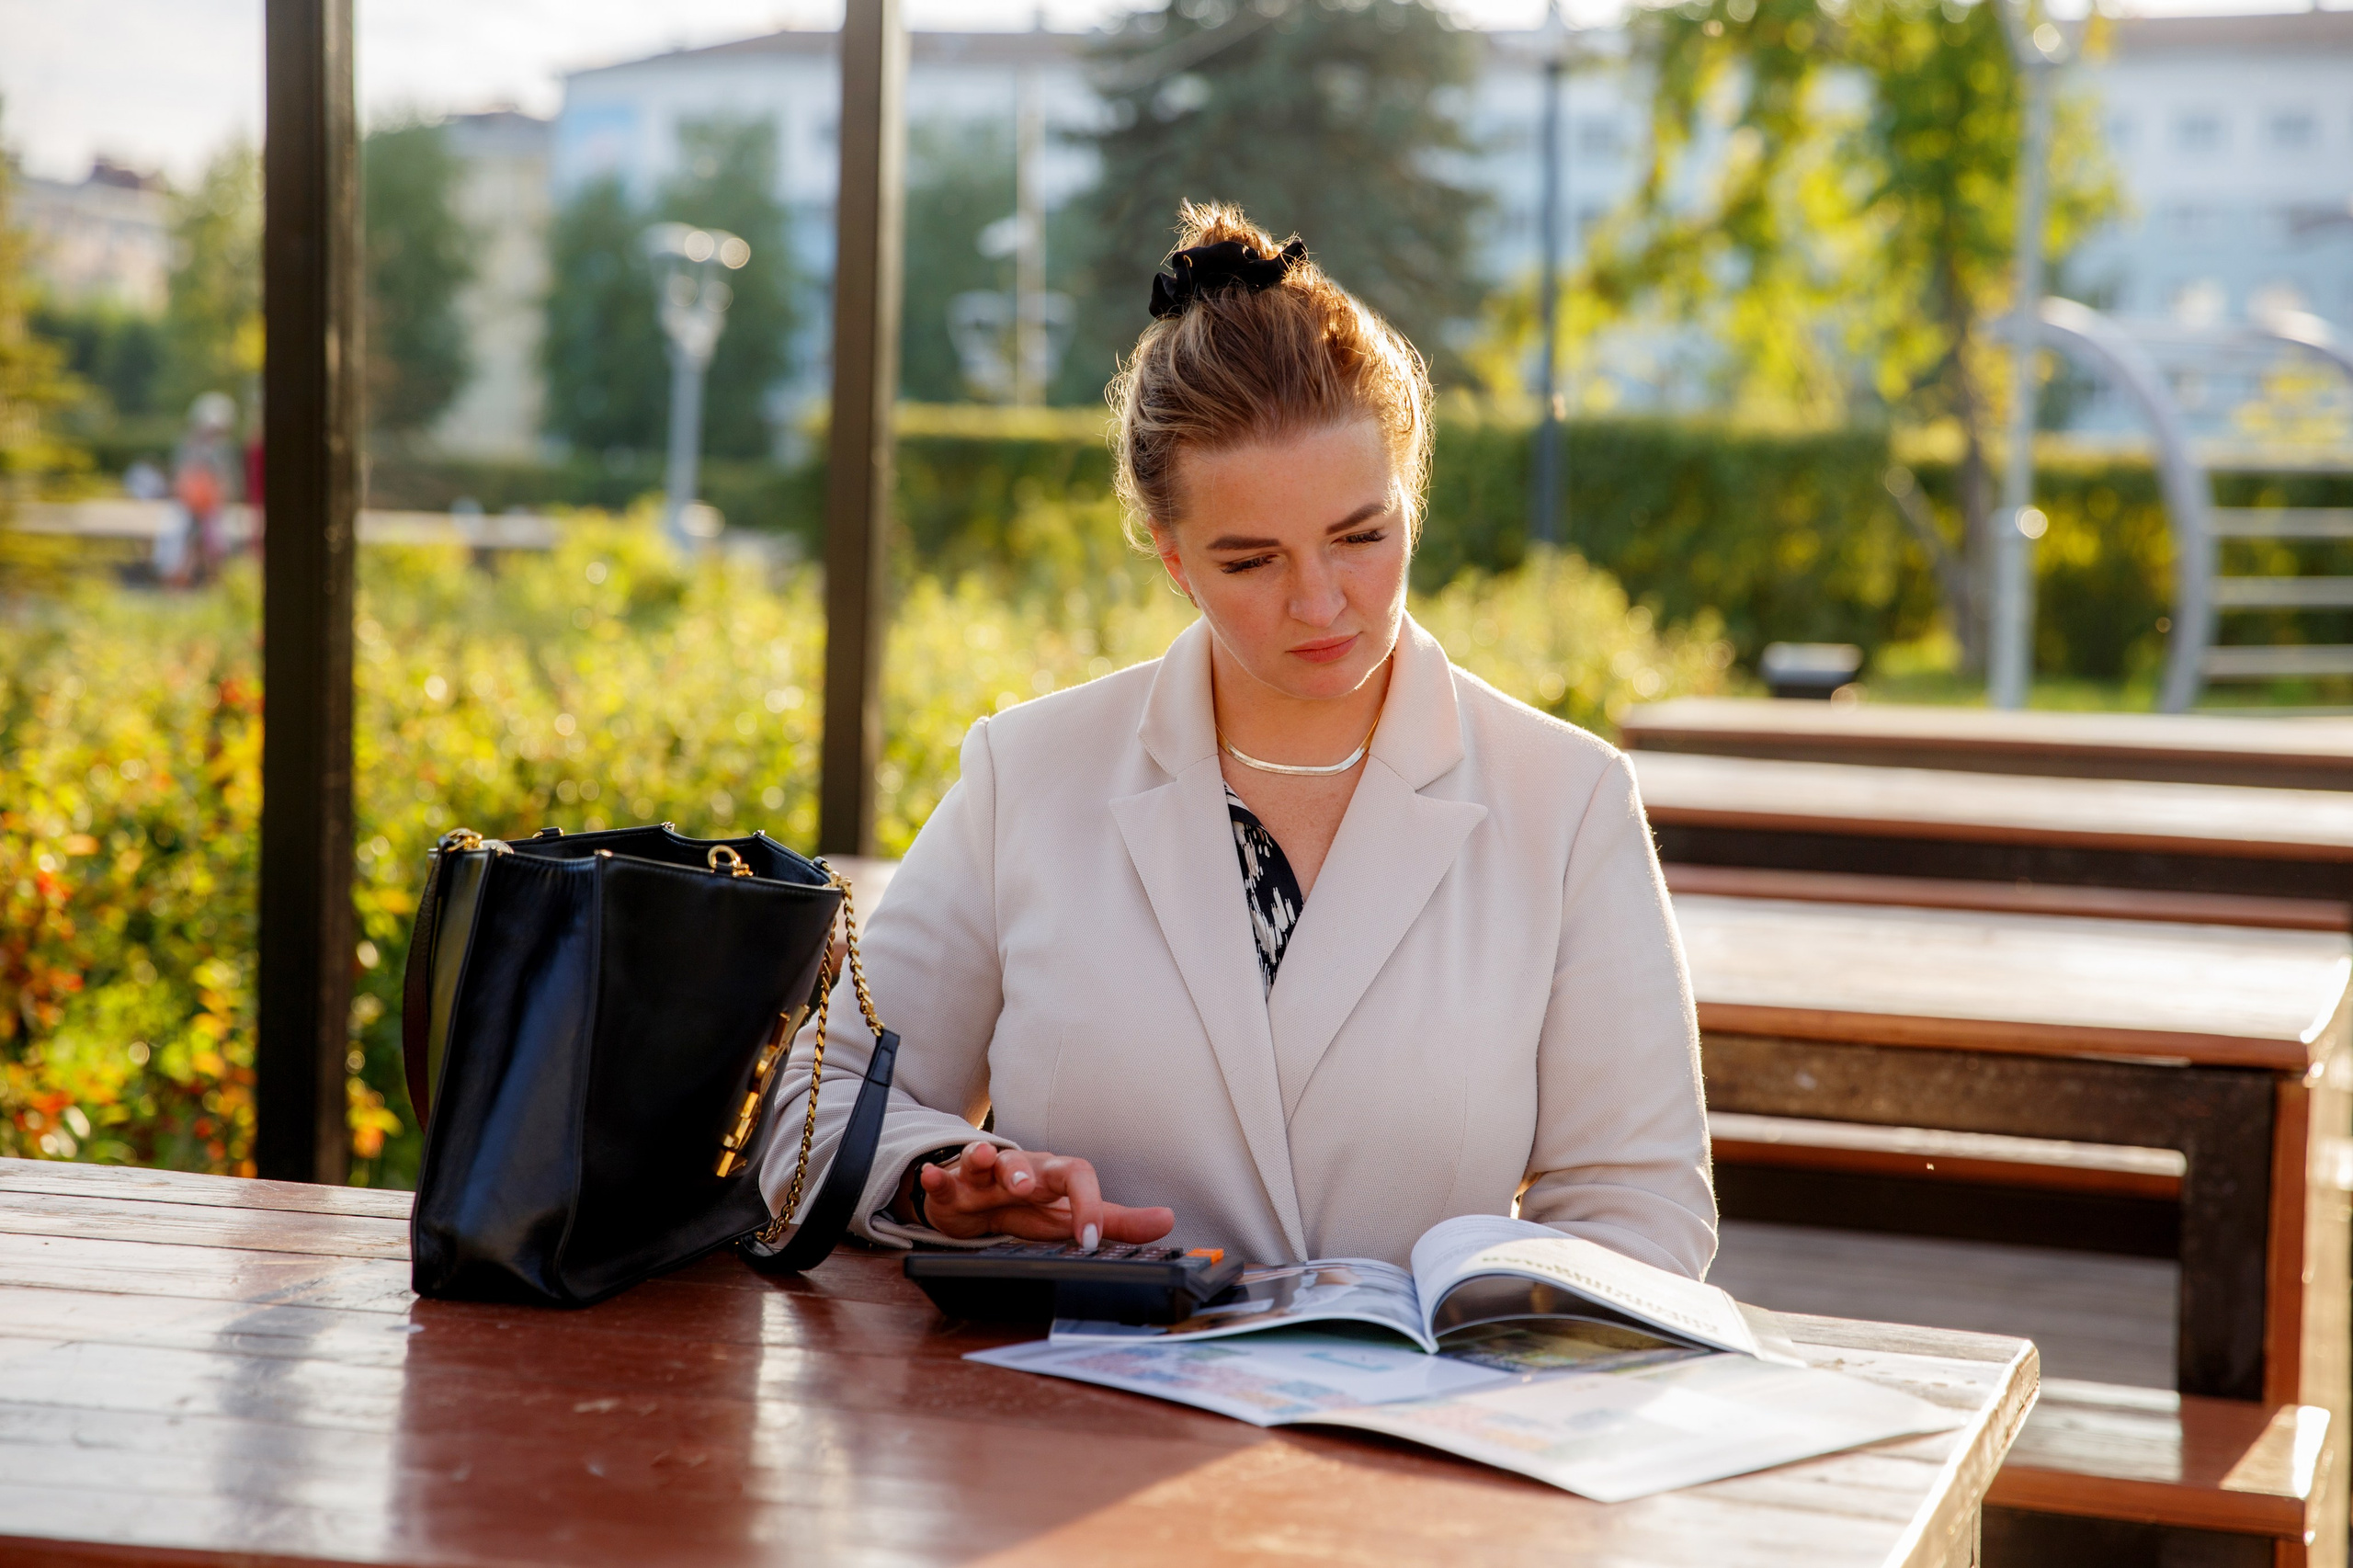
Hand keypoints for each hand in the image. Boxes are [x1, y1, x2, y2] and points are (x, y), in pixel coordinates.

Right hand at [903, 1142, 1174, 1250]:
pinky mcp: (953, 1189)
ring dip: (983, 1160)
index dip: (1087, 1204)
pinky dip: (936, 1178)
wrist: (978, 1198)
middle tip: (1026, 1187)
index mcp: (1053, 1177)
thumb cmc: (1028, 1204)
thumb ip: (1117, 1222)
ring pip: (984, 1163)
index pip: (1077, 1176)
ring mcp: (984, 1177)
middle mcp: (1020, 1170)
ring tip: (983, 1160)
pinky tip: (932, 1178)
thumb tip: (1168, 1220)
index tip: (1090, 1241)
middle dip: (1026, 1169)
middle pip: (1027, 1161)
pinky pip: (943, 1180)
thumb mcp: (1069, 1216)